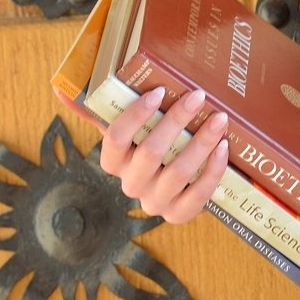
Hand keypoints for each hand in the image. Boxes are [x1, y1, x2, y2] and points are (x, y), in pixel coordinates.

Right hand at [99, 86, 229, 222]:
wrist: (175, 186)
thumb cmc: (155, 145)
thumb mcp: (135, 129)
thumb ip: (114, 109)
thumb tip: (76, 85)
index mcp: (114, 162)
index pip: (115, 138)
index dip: (135, 115)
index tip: (159, 91)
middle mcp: (131, 184)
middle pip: (151, 152)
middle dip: (177, 121)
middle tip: (199, 96)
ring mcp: (155, 202)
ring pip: (177, 172)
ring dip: (201, 143)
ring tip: (220, 119)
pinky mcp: (179, 213)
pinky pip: (198, 194)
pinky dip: (213, 170)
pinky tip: (223, 148)